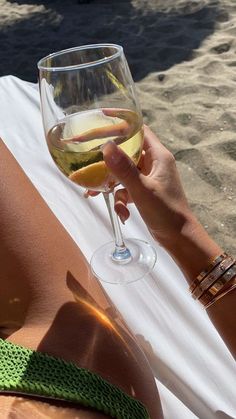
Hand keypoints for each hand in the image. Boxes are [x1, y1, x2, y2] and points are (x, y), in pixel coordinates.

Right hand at [102, 126, 192, 245]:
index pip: (139, 130)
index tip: (101, 120)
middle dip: (107, 160)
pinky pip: (126, 189)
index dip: (122, 123)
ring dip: (110, 184)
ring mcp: (148, 178)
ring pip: (123, 172)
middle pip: (127, 151)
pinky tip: (121, 214)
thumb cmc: (166, 212)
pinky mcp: (144, 192)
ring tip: (92, 194)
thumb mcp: (142, 190)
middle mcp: (154, 163)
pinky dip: (120, 200)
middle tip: (88, 160)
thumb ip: (124, 169)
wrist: (179, 238)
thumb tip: (107, 146)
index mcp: (159, 156)